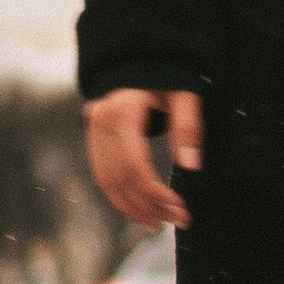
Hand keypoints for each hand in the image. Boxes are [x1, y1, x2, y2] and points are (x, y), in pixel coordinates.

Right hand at [85, 87, 203, 230]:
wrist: (140, 60)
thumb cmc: (167, 77)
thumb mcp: (185, 95)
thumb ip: (188, 128)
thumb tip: (190, 167)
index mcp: (122, 111)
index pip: (135, 165)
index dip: (155, 193)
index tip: (179, 210)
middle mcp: (101, 121)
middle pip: (119, 177)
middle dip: (146, 205)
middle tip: (173, 222)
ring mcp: (92, 130)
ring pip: (106, 181)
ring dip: (130, 207)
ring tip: (157, 224)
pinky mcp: (92, 138)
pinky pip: (101, 174)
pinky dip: (119, 196)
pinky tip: (139, 209)